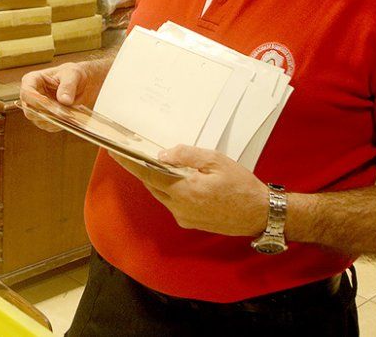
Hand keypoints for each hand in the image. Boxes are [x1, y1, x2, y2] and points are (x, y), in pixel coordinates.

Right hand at [19, 60, 109, 132]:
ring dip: (56, 120)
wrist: (82, 85)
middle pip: (30, 111)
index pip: (27, 93)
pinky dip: (61, 124)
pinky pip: (50, 126)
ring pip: (40, 121)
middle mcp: (31, 97)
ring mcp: (37, 110)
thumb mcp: (73, 74)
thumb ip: (68, 85)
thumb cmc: (73, 74)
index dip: (36, 100)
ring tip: (71, 114)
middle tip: (65, 113)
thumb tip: (64, 100)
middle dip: (47, 113)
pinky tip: (71, 118)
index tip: (50, 104)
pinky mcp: (46, 120)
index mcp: (32, 81)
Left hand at [111, 145, 269, 236]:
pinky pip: (173, 203)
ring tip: (158, 163)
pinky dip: (171, 190)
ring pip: (162, 194)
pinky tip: (179, 179)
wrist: (260, 214)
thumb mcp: (217, 161)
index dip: (130, 163)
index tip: (115, 152)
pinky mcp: (190, 222)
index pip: (148, 174)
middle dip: (143, 169)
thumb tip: (163, 154)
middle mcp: (179, 207)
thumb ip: (187, 156)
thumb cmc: (241, 185)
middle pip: (153, 185)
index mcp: (184, 190)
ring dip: (158, 180)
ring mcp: (184, 217)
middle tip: (136, 152)